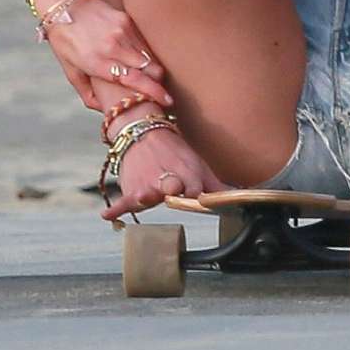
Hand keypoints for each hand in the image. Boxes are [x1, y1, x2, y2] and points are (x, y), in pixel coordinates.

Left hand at [42, 0, 171, 109]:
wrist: (63, 3)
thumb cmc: (65, 39)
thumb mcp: (70, 70)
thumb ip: (88, 93)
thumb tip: (104, 110)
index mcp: (99, 62)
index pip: (135, 80)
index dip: (155, 92)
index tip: (166, 101)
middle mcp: (113, 46)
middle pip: (152, 68)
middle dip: (158, 81)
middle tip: (157, 89)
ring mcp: (122, 31)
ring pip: (151, 55)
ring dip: (153, 67)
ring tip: (149, 75)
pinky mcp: (126, 19)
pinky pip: (144, 41)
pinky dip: (146, 52)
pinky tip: (139, 58)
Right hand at [103, 126, 227, 221]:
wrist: (144, 133)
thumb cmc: (176, 154)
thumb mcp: (200, 167)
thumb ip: (218, 187)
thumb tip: (242, 196)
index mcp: (188, 177)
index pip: (196, 192)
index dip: (197, 195)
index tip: (197, 195)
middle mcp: (167, 182)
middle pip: (172, 189)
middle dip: (173, 188)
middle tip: (172, 186)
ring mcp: (148, 186)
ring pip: (148, 194)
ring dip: (146, 194)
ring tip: (145, 194)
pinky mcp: (132, 190)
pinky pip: (123, 202)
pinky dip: (115, 208)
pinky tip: (107, 216)